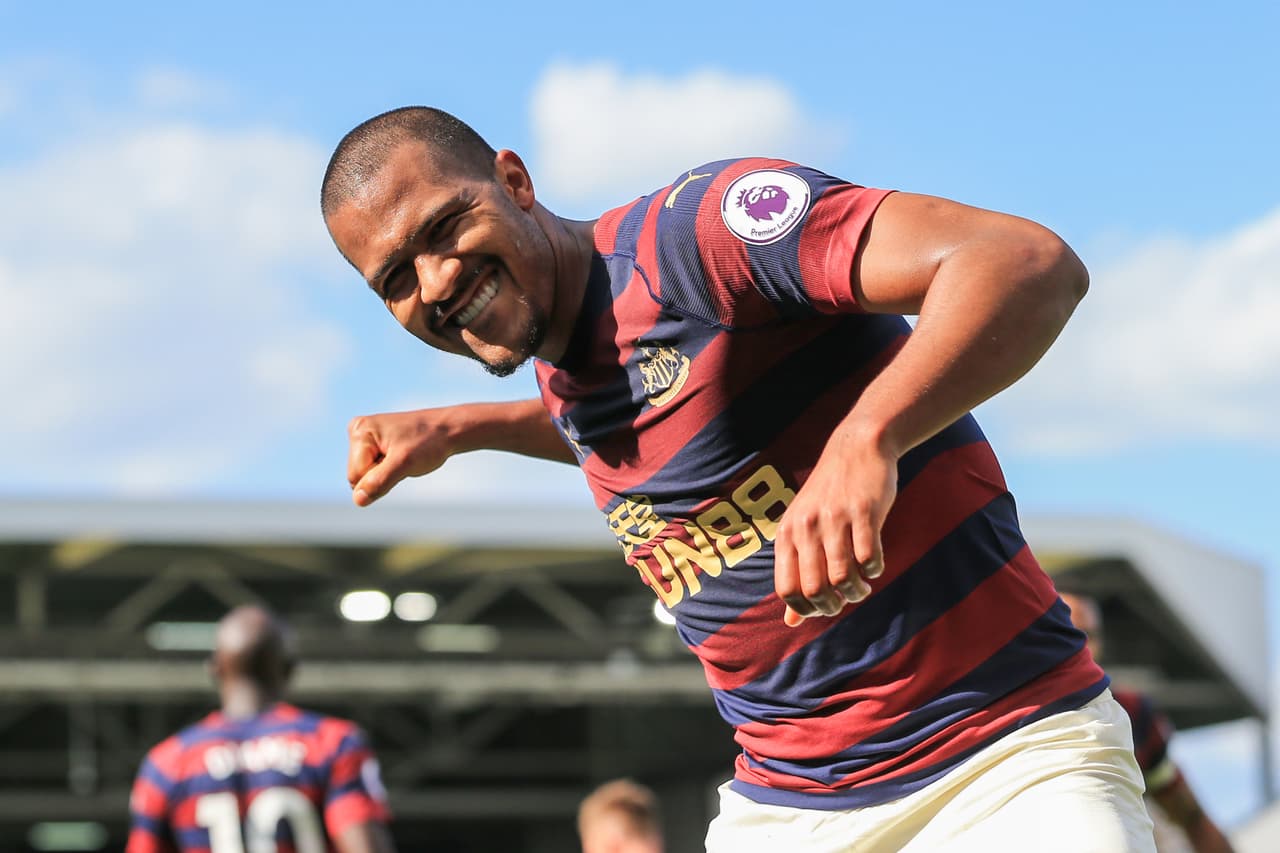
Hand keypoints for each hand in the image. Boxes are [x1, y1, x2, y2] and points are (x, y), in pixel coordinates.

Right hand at [346, 409, 457, 505]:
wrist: (448, 430)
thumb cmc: (429, 442)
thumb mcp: (405, 463)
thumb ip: (379, 481)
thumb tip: (358, 500)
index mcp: (359, 431)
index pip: (355, 476)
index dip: (379, 478)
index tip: (401, 461)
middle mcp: (357, 431)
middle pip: (356, 476)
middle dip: (380, 476)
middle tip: (403, 460)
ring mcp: (365, 438)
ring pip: (364, 476)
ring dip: (385, 474)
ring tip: (403, 458)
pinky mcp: (373, 445)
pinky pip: (373, 470)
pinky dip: (388, 470)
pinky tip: (401, 457)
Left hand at [773, 426, 897, 625]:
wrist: (856, 448)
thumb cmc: (828, 497)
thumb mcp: (802, 530)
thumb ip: (796, 574)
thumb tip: (790, 623)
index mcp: (788, 533)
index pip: (787, 590)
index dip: (806, 610)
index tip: (825, 606)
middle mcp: (807, 527)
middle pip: (815, 589)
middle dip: (834, 605)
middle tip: (846, 599)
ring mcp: (835, 519)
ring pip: (844, 578)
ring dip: (857, 592)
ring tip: (863, 586)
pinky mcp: (864, 512)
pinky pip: (869, 557)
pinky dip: (874, 570)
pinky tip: (874, 565)